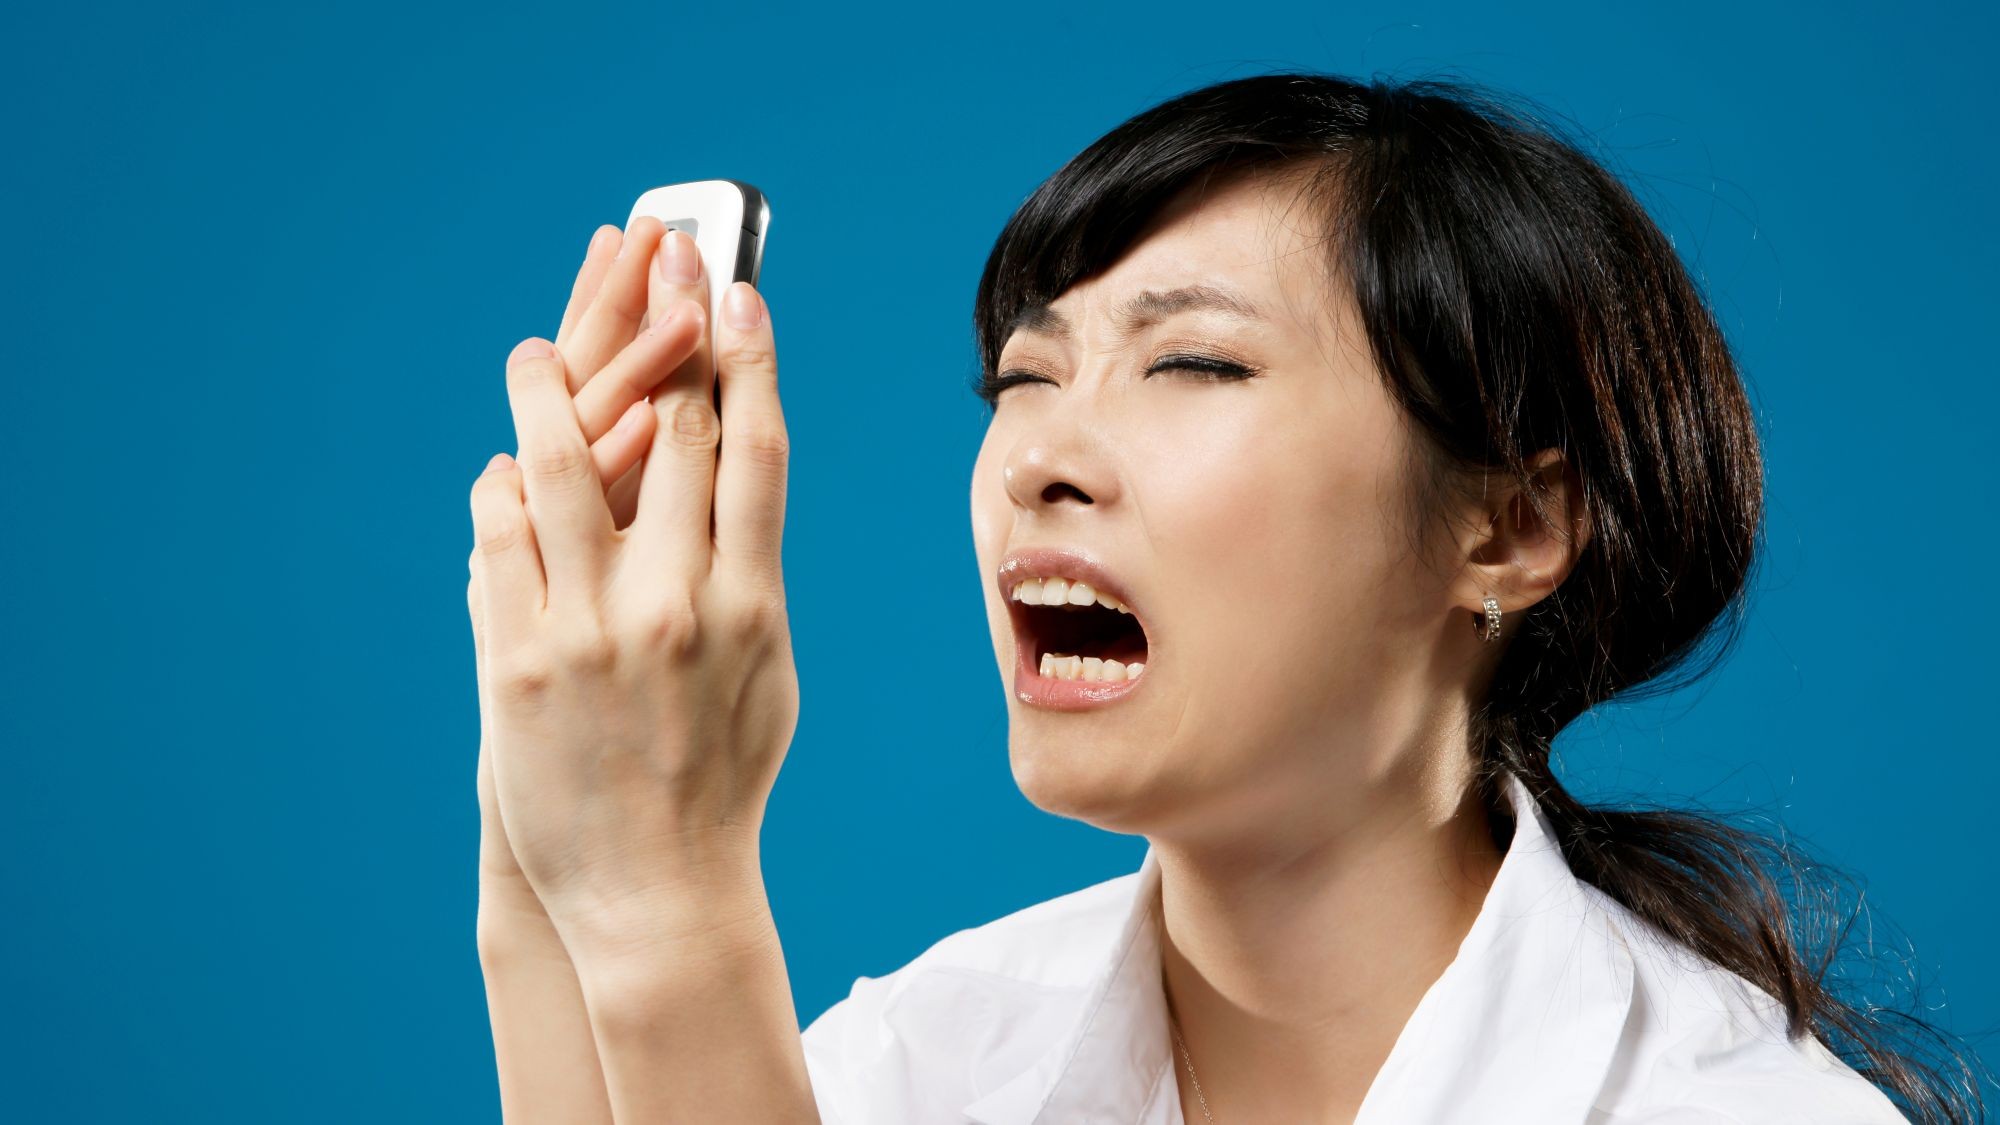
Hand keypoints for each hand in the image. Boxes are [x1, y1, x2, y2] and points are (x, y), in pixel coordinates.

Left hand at [468, 223, 796, 963]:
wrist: (656, 887)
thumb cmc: (718, 776)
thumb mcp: (765, 672)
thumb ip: (746, 577)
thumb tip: (728, 486)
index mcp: (755, 604)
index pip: (757, 451)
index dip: (748, 358)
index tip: (737, 286)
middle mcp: (679, 605)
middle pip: (673, 435)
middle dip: (666, 332)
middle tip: (660, 258)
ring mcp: (595, 630)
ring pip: (565, 468)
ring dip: (550, 392)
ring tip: (535, 350)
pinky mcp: (522, 662)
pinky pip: (500, 540)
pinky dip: (500, 493)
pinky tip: (501, 468)